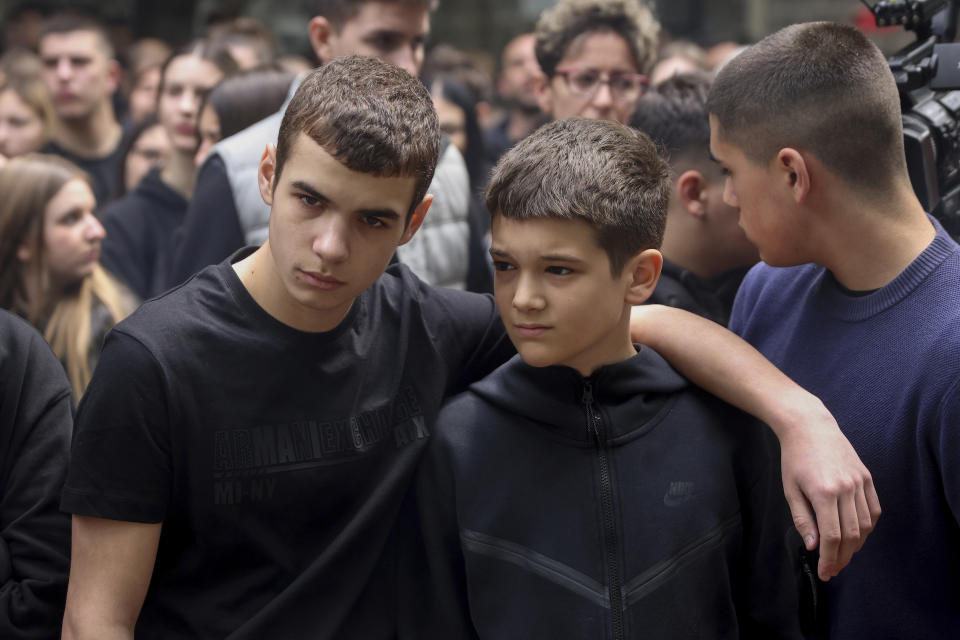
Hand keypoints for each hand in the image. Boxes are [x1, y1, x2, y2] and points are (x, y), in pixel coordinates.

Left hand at [778, 403, 880, 580]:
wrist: (810, 427)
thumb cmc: (794, 458)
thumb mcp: (790, 489)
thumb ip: (803, 519)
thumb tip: (814, 546)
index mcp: (824, 493)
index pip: (831, 536)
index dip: (829, 558)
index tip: (825, 572)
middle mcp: (846, 488)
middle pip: (851, 535)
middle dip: (841, 557)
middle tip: (833, 569)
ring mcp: (859, 482)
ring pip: (866, 525)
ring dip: (856, 546)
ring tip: (843, 556)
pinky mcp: (867, 477)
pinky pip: (874, 510)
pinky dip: (868, 527)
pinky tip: (857, 536)